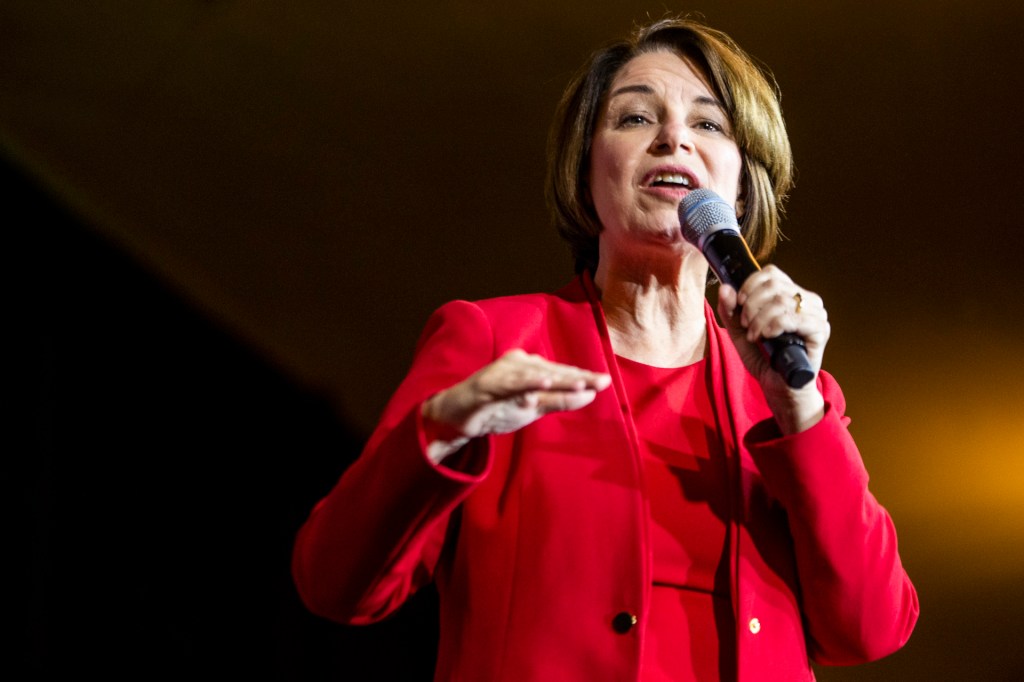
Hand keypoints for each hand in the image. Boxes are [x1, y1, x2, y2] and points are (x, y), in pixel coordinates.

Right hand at [421, 349, 612, 462]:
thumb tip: (591, 394)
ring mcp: (501, 372)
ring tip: (582, 382)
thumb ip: (559, 400)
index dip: (582, 377)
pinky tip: (545, 382)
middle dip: (577, 376)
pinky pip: (510, 383)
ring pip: (535, 375)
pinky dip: (528, 382)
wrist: (457, 418)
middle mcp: (517, 364)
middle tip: (602, 381)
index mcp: (528, 367)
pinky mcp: (486, 384)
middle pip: (552, 371)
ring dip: (558, 378)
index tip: (605, 381)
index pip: (560, 372)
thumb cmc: (497, 409)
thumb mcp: (533, 408)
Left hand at [716, 265, 829, 433]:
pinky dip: (772, 326)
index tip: (739, 303)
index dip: (749, 285)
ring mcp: (816, 314)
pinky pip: (792, 317)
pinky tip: (766, 337)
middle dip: (751, 305)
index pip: (771, 273)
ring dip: (759, 319)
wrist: (780, 388)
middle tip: (746, 325)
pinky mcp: (820, 330)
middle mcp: (807, 300)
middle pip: (773, 285)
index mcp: (791, 295)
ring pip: (780, 300)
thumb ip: (730, 311)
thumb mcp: (740, 333)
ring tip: (755, 336)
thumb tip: (725, 288)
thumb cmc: (765, 359)